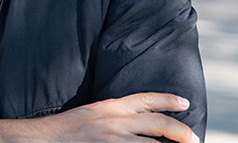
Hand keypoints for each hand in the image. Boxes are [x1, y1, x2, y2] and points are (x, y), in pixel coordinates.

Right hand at [0, 92, 198, 142]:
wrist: (44, 140)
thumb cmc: (66, 130)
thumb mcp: (91, 115)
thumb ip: (113, 116)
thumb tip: (136, 124)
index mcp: (110, 107)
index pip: (145, 99)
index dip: (167, 100)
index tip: (185, 103)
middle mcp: (115, 121)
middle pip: (156, 123)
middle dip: (179, 130)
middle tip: (194, 138)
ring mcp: (114, 140)